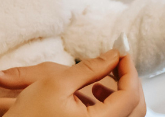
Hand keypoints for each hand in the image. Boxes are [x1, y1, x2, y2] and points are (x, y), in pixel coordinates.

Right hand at [0, 50, 145, 116]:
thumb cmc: (29, 114)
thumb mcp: (56, 82)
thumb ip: (89, 68)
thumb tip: (113, 55)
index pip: (130, 95)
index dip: (129, 71)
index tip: (121, 53)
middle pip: (135, 108)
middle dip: (128, 83)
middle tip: (116, 64)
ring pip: (125, 115)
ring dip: (118, 95)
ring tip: (100, 83)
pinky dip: (108, 106)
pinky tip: (91, 95)